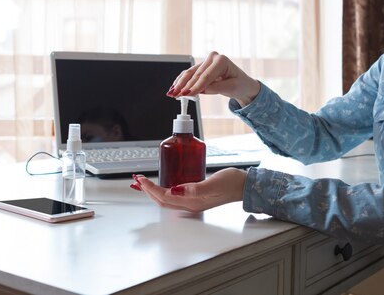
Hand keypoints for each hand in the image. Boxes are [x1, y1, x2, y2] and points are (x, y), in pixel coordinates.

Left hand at [131, 168, 246, 211]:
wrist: (245, 186)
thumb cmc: (232, 184)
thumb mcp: (213, 184)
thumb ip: (195, 188)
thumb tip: (176, 190)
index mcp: (192, 202)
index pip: (165, 197)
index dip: (151, 189)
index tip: (142, 180)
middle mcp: (190, 204)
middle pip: (162, 201)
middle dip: (147, 191)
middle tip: (137, 181)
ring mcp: (193, 200)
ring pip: (167, 198)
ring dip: (153, 191)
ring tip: (144, 183)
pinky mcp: (196, 195)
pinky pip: (174, 194)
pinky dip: (163, 188)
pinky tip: (163, 182)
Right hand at [167, 51, 260, 106]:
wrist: (242, 83)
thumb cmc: (239, 84)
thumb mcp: (231, 88)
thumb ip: (215, 88)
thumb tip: (200, 90)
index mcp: (221, 60)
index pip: (206, 76)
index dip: (196, 86)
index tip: (187, 94)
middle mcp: (212, 58)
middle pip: (196, 74)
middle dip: (185, 86)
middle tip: (176, 95)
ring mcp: (206, 61)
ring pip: (190, 73)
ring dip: (180, 84)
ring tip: (172, 93)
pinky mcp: (201, 67)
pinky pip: (189, 74)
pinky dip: (181, 81)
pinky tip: (174, 87)